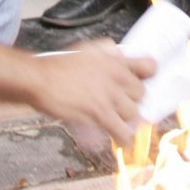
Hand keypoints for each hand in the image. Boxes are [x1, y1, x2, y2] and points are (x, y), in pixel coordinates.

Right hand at [31, 40, 155, 146]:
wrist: (40, 79)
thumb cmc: (58, 65)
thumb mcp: (87, 49)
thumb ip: (107, 51)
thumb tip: (119, 53)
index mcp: (115, 60)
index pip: (149, 66)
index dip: (147, 77)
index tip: (141, 83)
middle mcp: (117, 77)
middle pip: (141, 94)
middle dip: (132, 100)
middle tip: (121, 105)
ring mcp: (109, 96)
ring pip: (133, 113)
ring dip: (126, 119)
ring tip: (117, 122)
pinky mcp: (100, 114)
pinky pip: (121, 131)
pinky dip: (123, 138)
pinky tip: (120, 140)